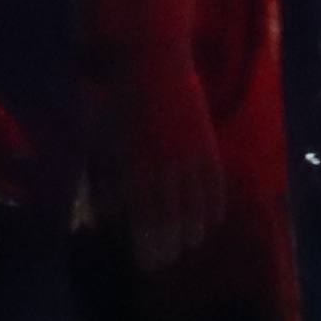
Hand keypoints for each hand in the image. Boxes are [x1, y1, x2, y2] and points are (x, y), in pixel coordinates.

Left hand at [97, 40, 225, 269]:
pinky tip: (211, 220)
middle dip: (168, 243)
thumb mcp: (107, 136)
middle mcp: (161, 163)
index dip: (146, 242)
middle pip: (169, 215)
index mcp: (133, 162)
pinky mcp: (204, 140)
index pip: (143, 215)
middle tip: (167, 262)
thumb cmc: (122, 96)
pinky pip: (213, 182)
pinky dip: (213, 205)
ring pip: (193, 203)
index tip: (147, 263)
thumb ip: (110, 174)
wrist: (152, 57)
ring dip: (192, 229)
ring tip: (189, 246)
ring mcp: (187, 152)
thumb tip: (112, 211)